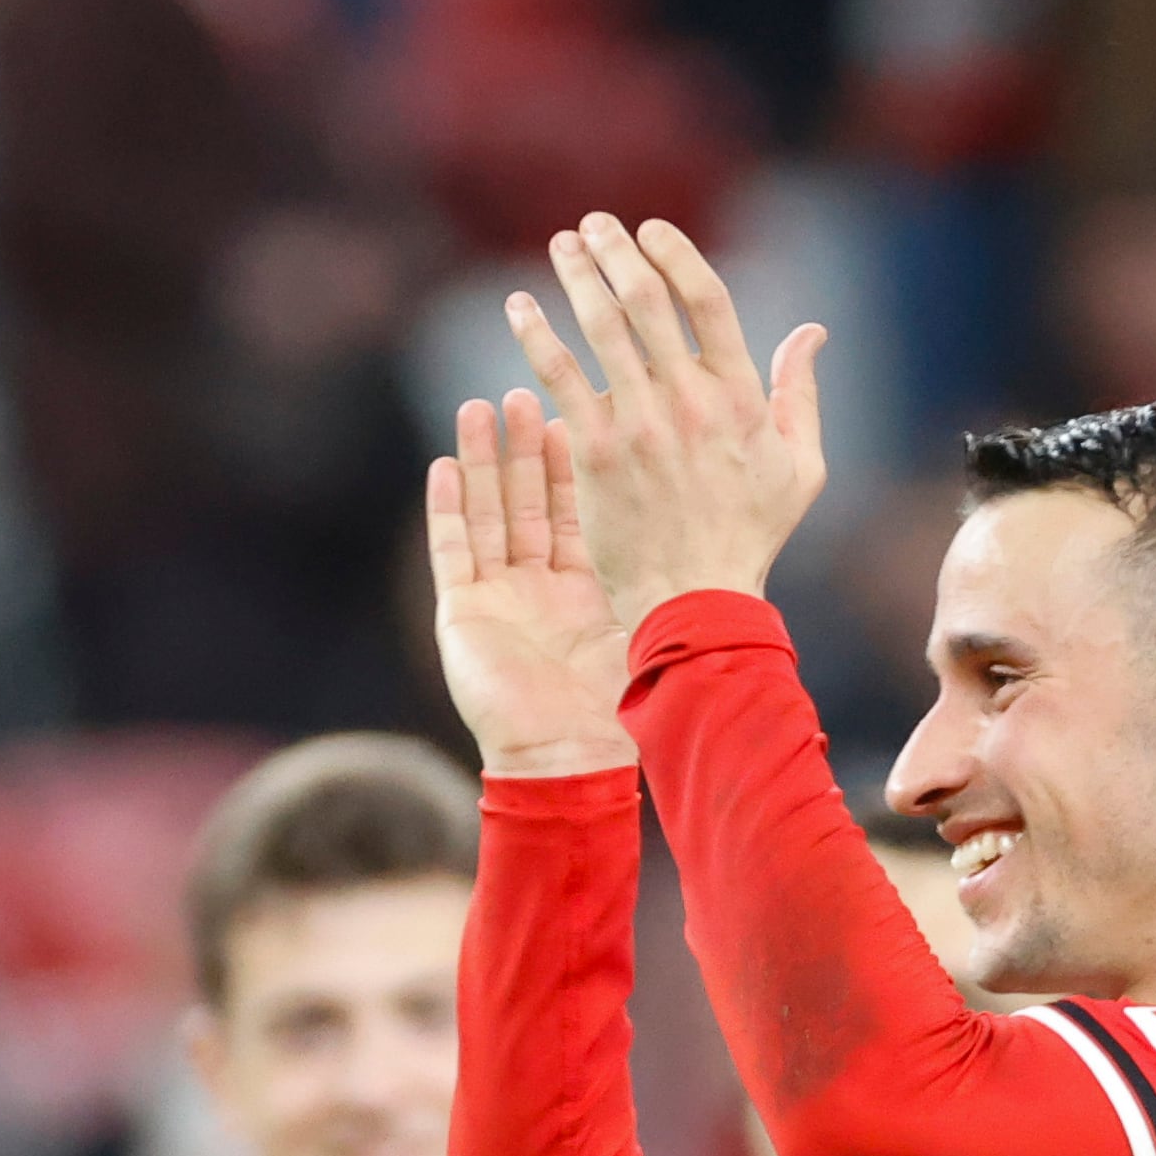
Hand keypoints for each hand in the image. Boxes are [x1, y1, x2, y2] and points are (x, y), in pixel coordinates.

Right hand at [427, 392, 636, 779]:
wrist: (570, 761)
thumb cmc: (618, 712)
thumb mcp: (647, 633)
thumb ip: (660, 585)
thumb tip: (710, 545)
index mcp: (582, 592)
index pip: (573, 512)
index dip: (570, 465)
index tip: (576, 412)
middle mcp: (537, 590)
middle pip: (525, 503)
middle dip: (524, 450)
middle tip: (525, 393)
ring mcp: (497, 600)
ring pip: (486, 515)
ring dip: (483, 463)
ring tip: (481, 408)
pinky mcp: (462, 615)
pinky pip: (452, 550)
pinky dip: (447, 508)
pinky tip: (446, 464)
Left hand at [510, 214, 828, 626]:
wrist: (696, 600)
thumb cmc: (749, 535)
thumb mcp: (800, 466)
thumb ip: (802, 394)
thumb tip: (812, 332)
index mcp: (740, 398)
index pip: (706, 301)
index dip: (676, 254)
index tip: (650, 230)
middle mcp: (689, 402)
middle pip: (646, 301)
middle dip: (616, 252)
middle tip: (594, 225)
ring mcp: (639, 426)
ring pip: (601, 328)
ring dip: (577, 277)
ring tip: (562, 245)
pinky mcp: (596, 454)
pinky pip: (559, 377)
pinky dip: (537, 334)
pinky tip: (519, 307)